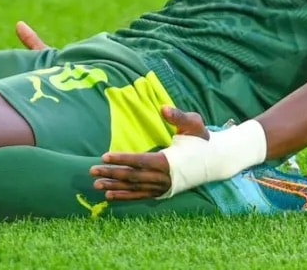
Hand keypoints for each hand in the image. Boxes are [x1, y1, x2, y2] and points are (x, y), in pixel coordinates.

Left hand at [89, 107, 208, 200]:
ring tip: (96, 184)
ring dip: (114, 187)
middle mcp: (163, 177)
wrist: (213, 160)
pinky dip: (124, 197)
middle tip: (92, 170)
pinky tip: (109, 196)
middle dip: (112, 173)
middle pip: (133, 177)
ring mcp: (162, 187)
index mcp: (169, 160)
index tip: (105, 156)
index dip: (122, 159)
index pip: (140, 161)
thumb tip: (163, 108)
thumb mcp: (193, 124)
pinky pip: (140, 196)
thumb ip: (178, 116)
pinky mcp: (161, 191)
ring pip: (134, 189)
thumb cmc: (201, 139)